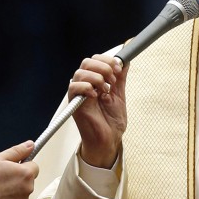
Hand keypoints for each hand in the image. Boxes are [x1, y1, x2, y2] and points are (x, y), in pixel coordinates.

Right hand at [0, 141, 38, 198]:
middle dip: (18, 179)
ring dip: (14, 191)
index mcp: (26, 174)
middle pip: (28, 181)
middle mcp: (27, 190)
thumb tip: (29, 145)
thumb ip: (17, 151)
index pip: (34, 166)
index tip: (13, 167)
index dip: (23, 165)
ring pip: (21, 194)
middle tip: (2, 178)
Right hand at [69, 53, 127, 168]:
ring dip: (97, 78)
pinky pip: (74, 87)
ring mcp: (79, 93)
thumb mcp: (119, 95)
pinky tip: (96, 96)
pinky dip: (87, 87)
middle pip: (87, 62)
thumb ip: (120, 78)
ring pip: (81, 72)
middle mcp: (85, 85)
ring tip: (106, 90)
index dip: (108, 60)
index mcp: (95, 81)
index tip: (119, 68)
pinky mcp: (74, 103)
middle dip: (104, 67)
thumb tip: (125, 61)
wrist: (109, 139)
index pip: (96, 59)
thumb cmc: (111, 121)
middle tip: (113, 80)